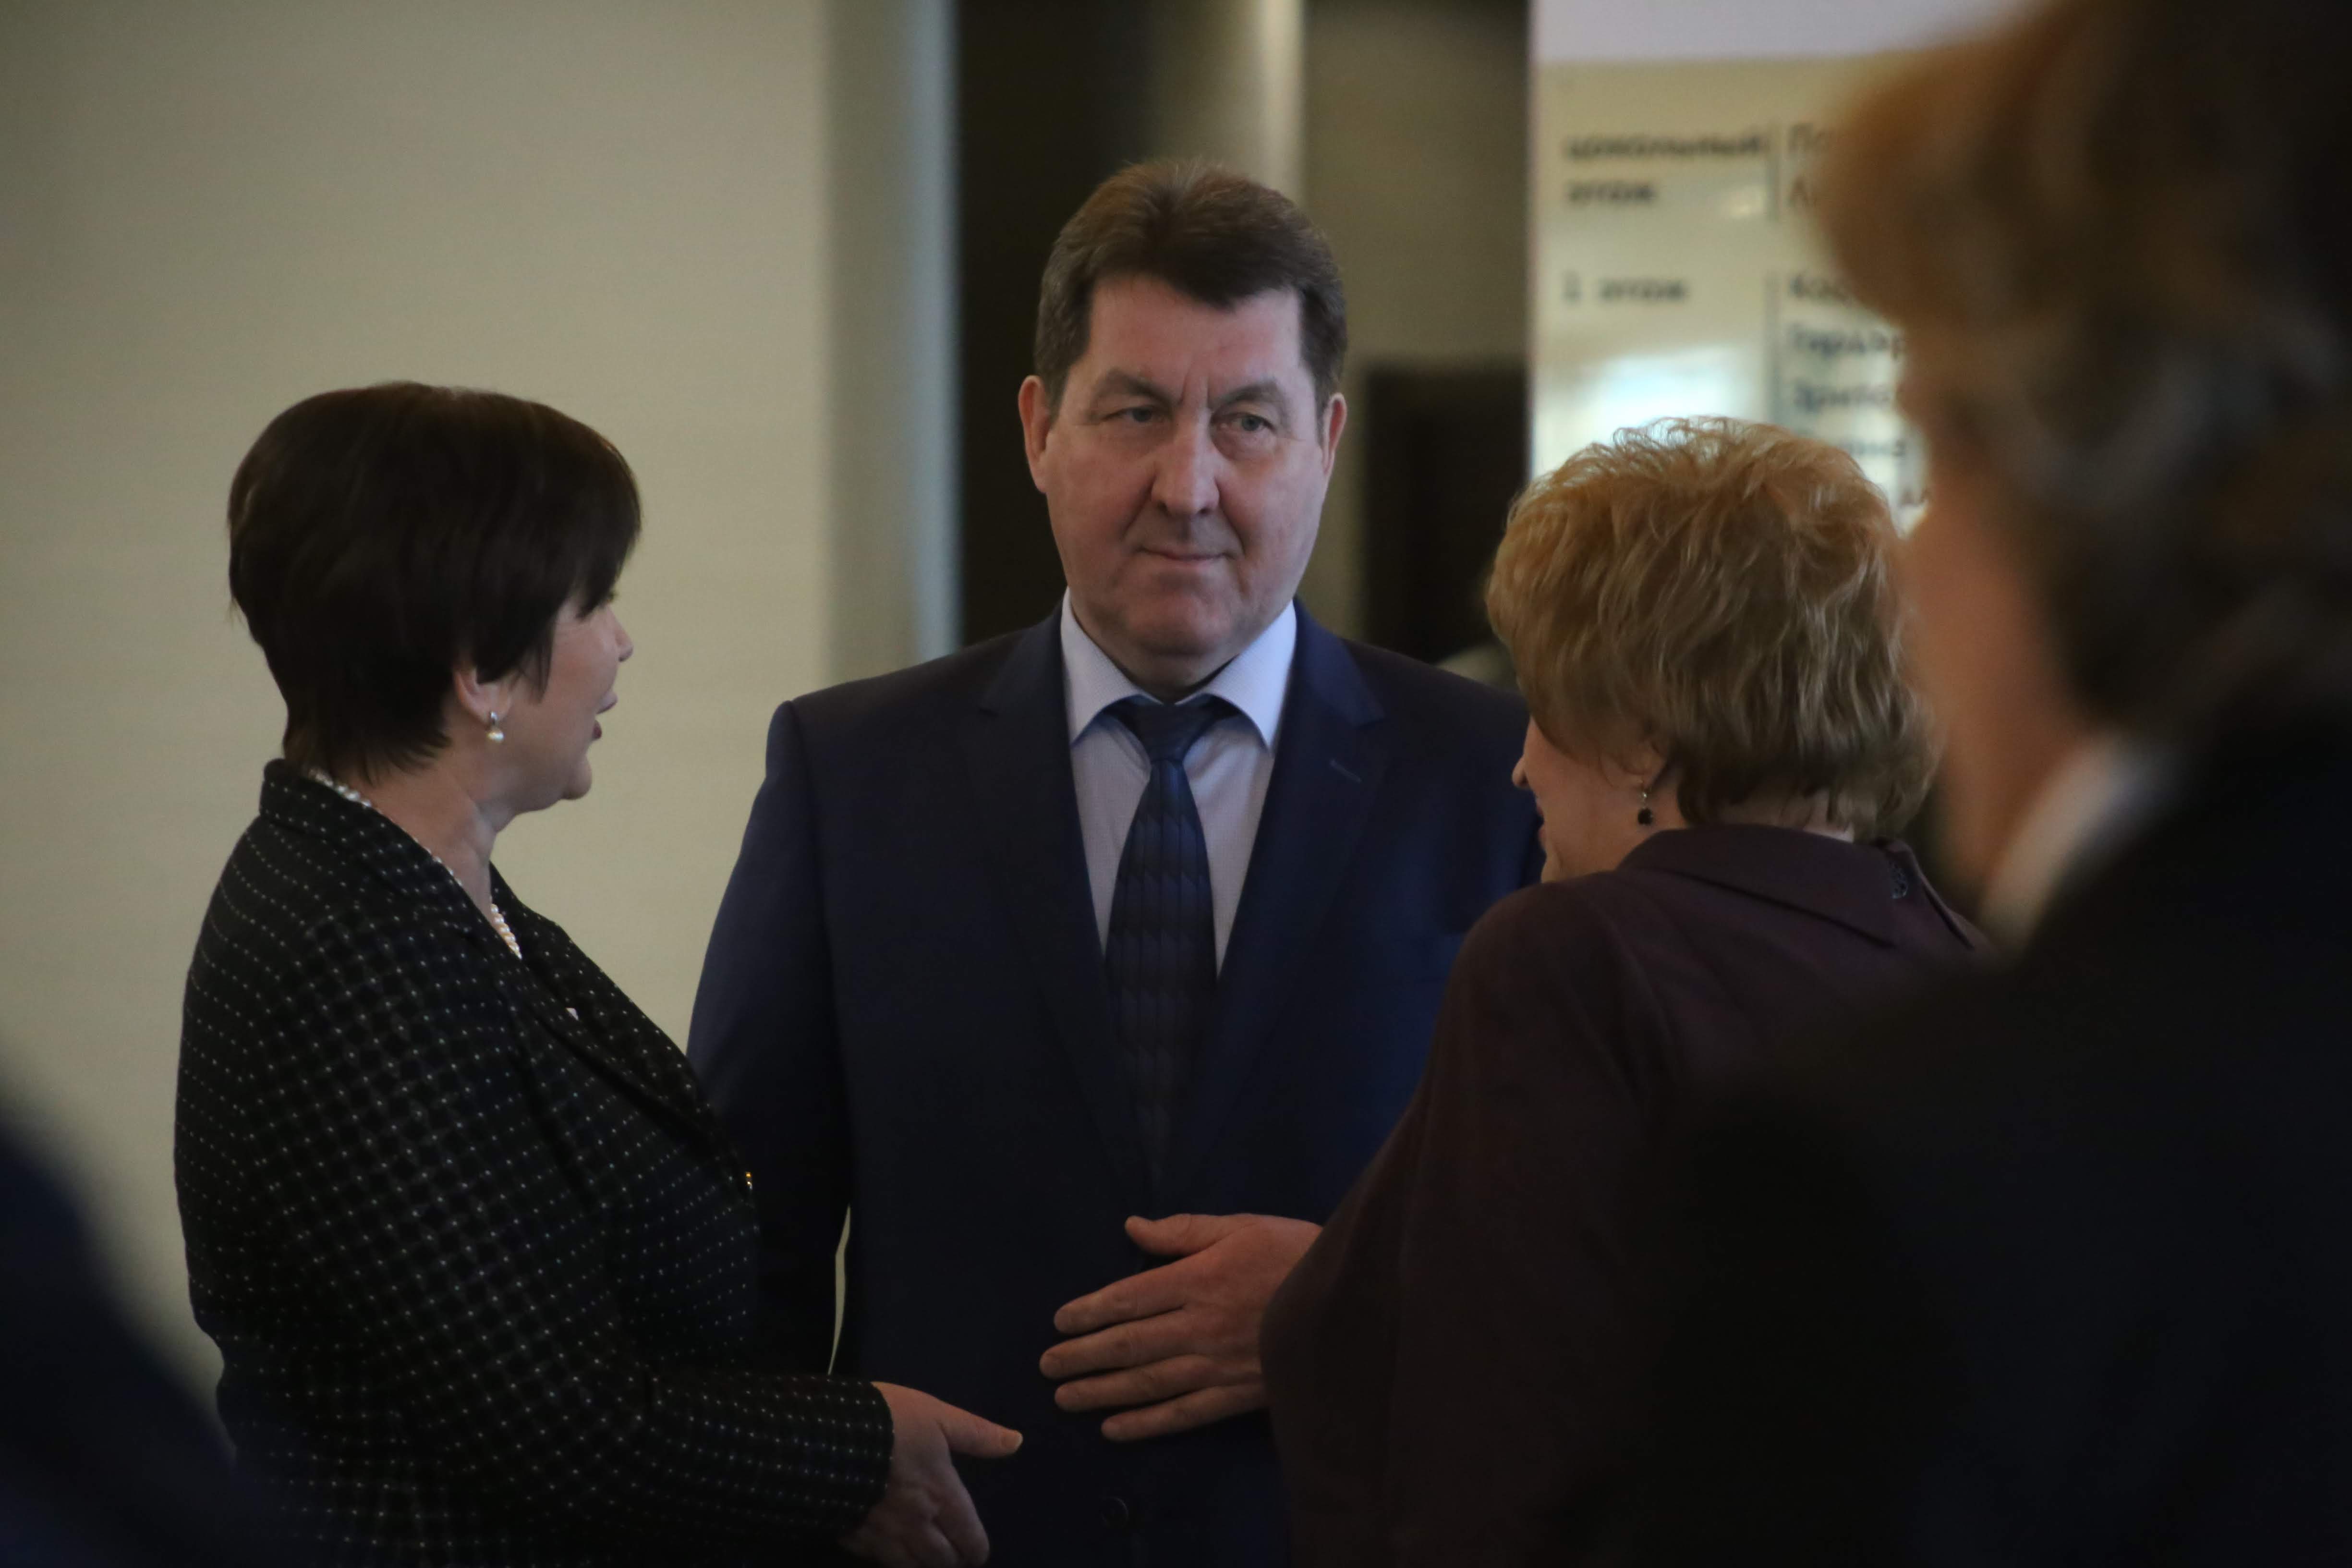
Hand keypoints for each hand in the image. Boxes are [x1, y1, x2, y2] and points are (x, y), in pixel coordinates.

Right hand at [839, 1383, 1020, 1566]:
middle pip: (944, 1562)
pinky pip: (881, 1563)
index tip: (976, 1548)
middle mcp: (918, 1525)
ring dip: (924, 1564)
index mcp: (943, 1496)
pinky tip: (891, 1549)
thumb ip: (976, 1434)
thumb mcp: (936, 1416)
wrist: (823, 1436)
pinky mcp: (855, 1540)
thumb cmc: (887, 1421)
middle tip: (952, 1550)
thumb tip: (1016, 1443)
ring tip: (926, 1554)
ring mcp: (885, 1538)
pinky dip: (892, 1560)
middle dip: (953, 1559)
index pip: (971, 1540)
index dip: (977, 1549)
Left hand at [1039, 1212, 1320, 1441]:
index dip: (1089, 1312)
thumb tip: (1132, 1228)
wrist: (1351, 1304)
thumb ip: (1184, 1231)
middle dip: (1082, 1356)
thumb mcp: (1242, 1226)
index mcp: (1198, 1280)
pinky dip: (1145, 1423)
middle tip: (1047, 1366)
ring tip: (1065, 1398)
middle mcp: (1198, 1326)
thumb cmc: (1295, 1254)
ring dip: (1101, 1391)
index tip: (1059, 1323)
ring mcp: (1215, 1366)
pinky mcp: (1235, 1395)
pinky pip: (1182, 1414)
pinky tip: (1114, 1429)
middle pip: (1128, 1344)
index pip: (1129, 1298)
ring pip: (1146, 1383)